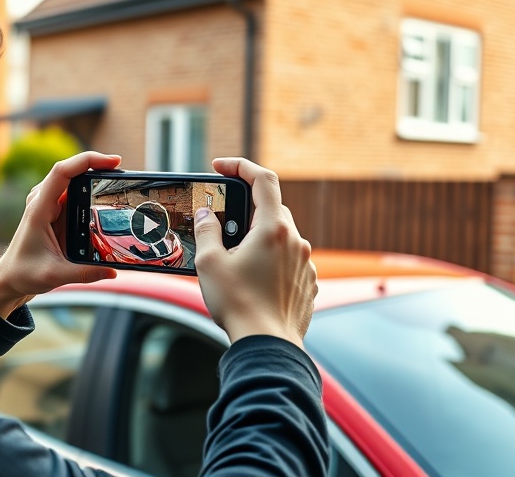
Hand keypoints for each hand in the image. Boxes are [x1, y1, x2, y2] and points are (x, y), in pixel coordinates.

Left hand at [0, 151, 121, 317]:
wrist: (9, 277)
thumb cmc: (24, 273)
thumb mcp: (55, 276)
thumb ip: (85, 274)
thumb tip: (113, 272)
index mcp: (39, 209)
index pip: (62, 172)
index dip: (88, 160)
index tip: (114, 161)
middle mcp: (42, 200)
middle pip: (71, 170)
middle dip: (97, 166)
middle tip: (123, 173)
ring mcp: (48, 203)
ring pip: (73, 179)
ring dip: (95, 176)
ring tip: (118, 181)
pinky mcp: (54, 210)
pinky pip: (74, 192)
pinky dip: (90, 188)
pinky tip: (105, 194)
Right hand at [193, 158, 316, 346]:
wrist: (267, 346)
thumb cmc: (238, 304)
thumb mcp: (210, 263)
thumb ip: (207, 231)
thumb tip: (206, 214)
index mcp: (273, 229)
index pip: (263, 179)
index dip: (241, 166)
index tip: (221, 167)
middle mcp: (295, 241)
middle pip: (272, 208)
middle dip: (246, 210)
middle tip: (222, 224)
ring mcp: (305, 263)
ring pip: (281, 236)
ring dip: (259, 238)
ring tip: (236, 260)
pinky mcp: (308, 283)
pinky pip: (289, 260)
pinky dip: (271, 260)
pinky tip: (253, 280)